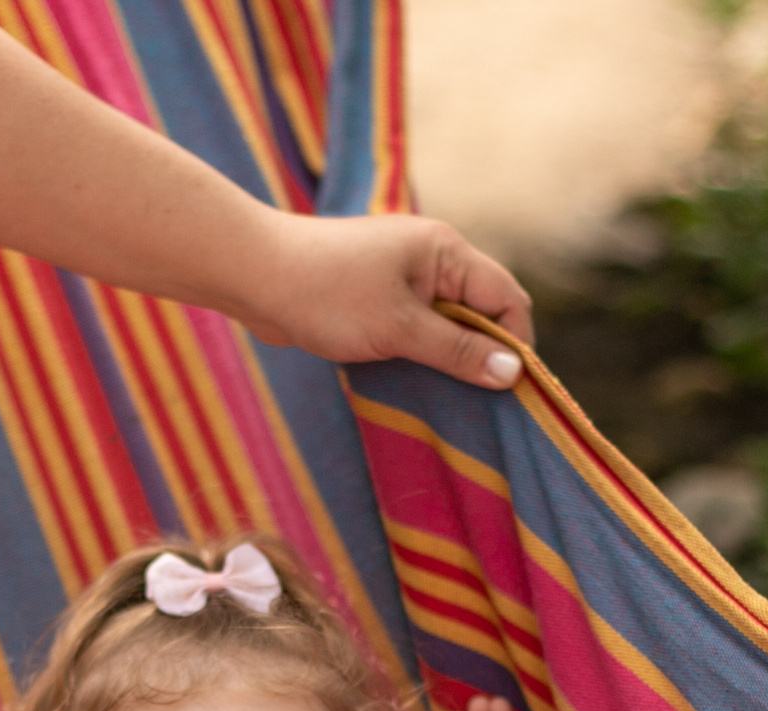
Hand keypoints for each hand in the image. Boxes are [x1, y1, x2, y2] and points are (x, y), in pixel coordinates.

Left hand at [236, 213, 533, 389]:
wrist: (252, 274)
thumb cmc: (326, 294)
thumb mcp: (399, 328)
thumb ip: (458, 350)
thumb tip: (513, 372)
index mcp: (446, 251)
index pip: (507, 298)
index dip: (515, 343)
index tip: (509, 391)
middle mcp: (432, 259)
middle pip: (482, 311)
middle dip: (484, 354)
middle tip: (480, 403)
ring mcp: (404, 277)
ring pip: (450, 324)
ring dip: (451, 359)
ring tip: (448, 399)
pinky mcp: (379, 297)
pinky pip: (418, 329)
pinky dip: (423, 355)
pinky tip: (417, 384)